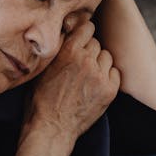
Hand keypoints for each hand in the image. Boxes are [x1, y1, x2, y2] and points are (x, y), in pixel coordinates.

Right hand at [25, 20, 120, 142]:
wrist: (51, 127)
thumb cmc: (40, 99)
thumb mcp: (42, 68)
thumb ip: (57, 49)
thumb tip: (65, 33)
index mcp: (68, 51)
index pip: (87, 27)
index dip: (84, 33)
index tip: (81, 40)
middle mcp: (86, 60)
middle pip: (96, 43)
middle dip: (89, 51)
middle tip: (80, 64)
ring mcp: (99, 75)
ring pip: (106, 56)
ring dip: (99, 63)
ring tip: (87, 76)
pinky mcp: (109, 90)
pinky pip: (115, 72)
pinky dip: (107, 77)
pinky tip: (96, 85)